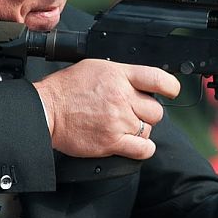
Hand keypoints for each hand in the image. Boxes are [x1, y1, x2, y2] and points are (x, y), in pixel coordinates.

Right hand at [32, 60, 180, 159]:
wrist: (46, 109)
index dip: (171, 87)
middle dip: (146, 113)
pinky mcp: (112, 142)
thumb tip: (141, 83)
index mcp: (119, 75)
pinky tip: (134, 144)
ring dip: (139, 130)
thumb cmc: (66, 89)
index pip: (159, 79)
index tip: (171, 92)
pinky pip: (143, 149)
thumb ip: (122, 75)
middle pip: (156, 110)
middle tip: (131, 113)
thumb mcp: (96, 68)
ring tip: (122, 127)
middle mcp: (121, 97)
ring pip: (148, 129)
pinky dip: (143, 149)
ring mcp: (118, 120)